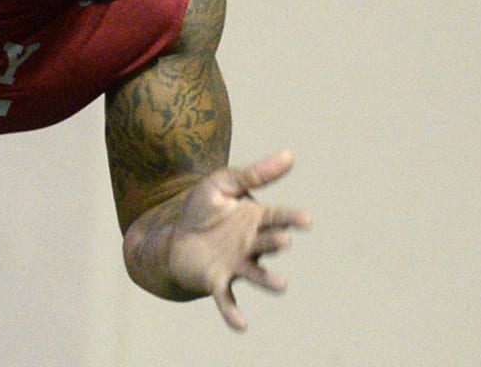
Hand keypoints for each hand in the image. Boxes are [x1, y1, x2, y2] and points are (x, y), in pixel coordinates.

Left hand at [167, 150, 311, 330]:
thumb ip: (253, 173)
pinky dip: (234, 312)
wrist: (173, 235)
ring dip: (267, 280)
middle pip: (268, 243)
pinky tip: (240, 325)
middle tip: (283, 239)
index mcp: (256, 219)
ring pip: (256, 273)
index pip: (278, 217)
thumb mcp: (223, 183)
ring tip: (281, 286)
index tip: (306, 220)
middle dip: (275, 242)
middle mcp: (252, 244)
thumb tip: (290, 155)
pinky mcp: (218, 281)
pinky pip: (227, 298)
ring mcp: (237, 264)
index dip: (292, 218)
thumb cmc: (202, 209)